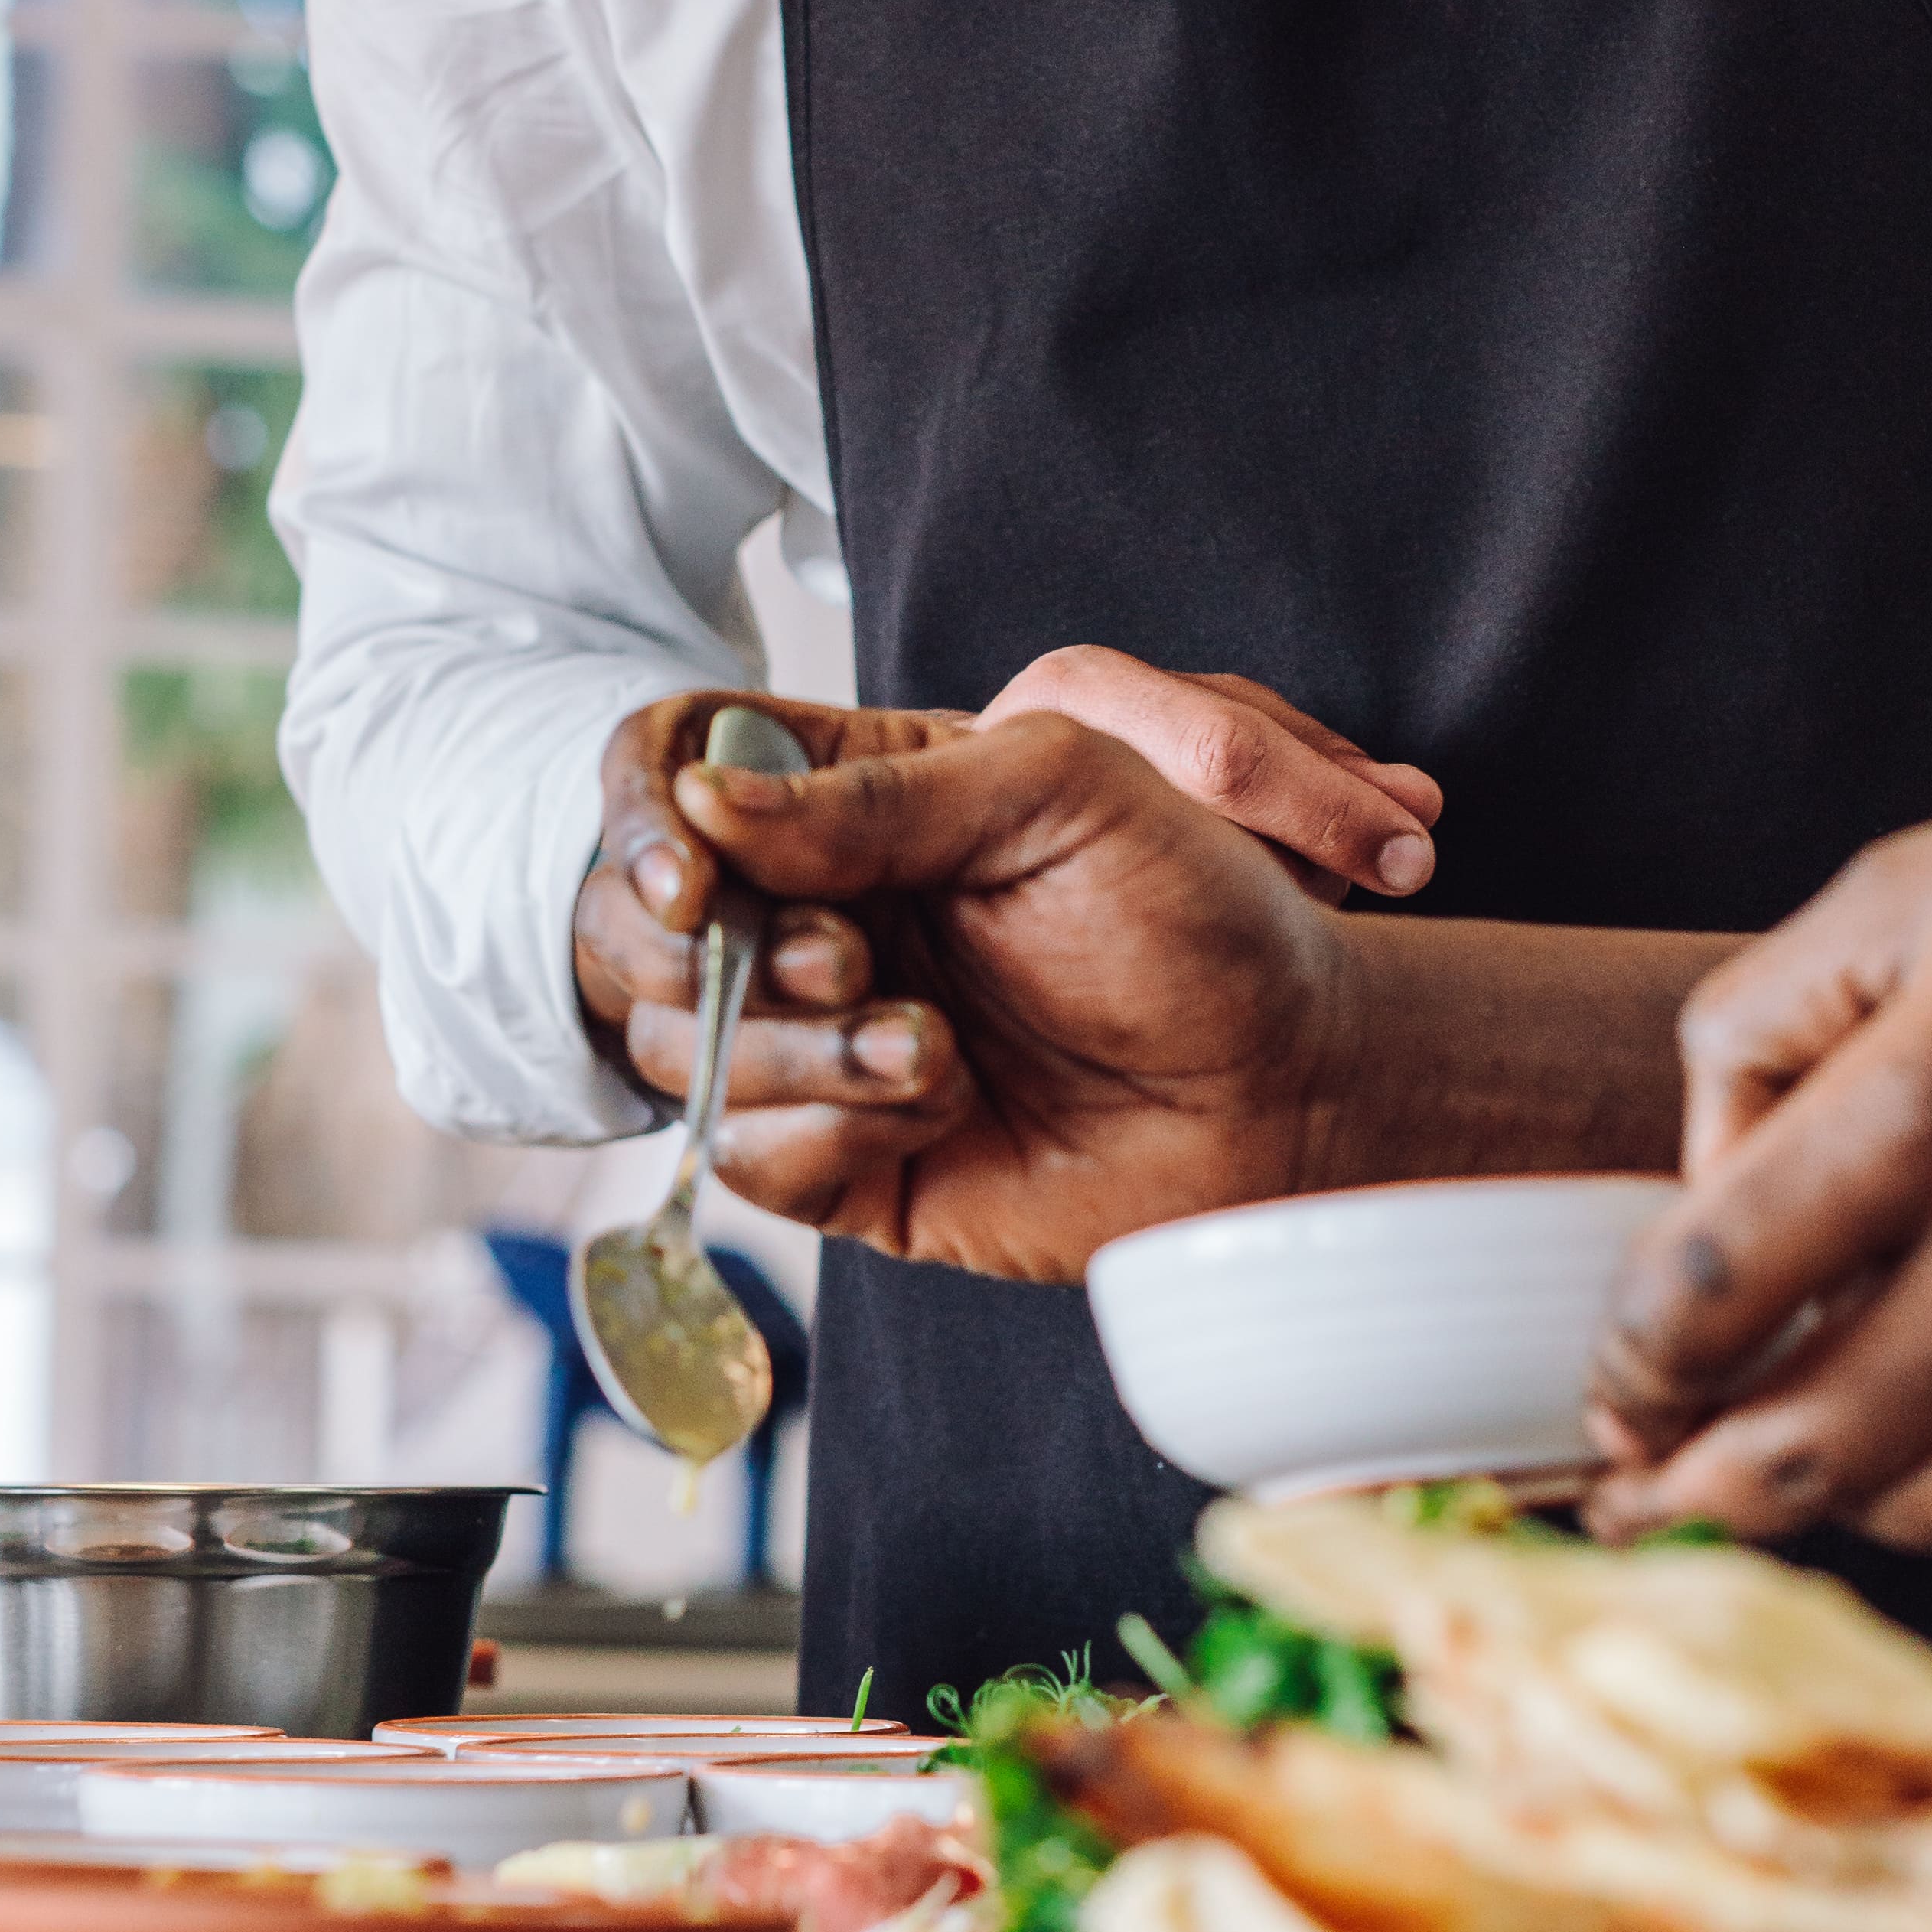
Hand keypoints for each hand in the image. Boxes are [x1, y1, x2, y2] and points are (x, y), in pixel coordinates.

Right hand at [573, 648, 1436, 1143]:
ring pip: (684, 1046)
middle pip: (643, 924)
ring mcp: (819, 1039)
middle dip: (736, 954)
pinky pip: (748, 1152)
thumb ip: (874, 794)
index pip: (671, 772)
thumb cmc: (1200, 910)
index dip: (649, 817)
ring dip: (800, 1053)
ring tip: (939, 1050)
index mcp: (851, 796)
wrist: (1287, 1083)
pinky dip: (831, 1132)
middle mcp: (818, 910)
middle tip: (855, 964)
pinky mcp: (843, 1160)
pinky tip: (942, 1106)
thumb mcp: (1055, 789)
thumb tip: (703, 809)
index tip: (693, 872)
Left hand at [1579, 749, 1931, 1545]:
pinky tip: (1898, 1424)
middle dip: (1677, 1485)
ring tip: (1745, 1472)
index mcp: (1931, 1097)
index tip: (1608, 1376)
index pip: (1704, 1295)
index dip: (1625, 1362)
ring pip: (1905, 1502)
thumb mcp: (1923, 882)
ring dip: (1802, 1505)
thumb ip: (1767, 1028)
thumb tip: (1704, 1182)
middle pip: (1788, 1451)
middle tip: (1628, 1482)